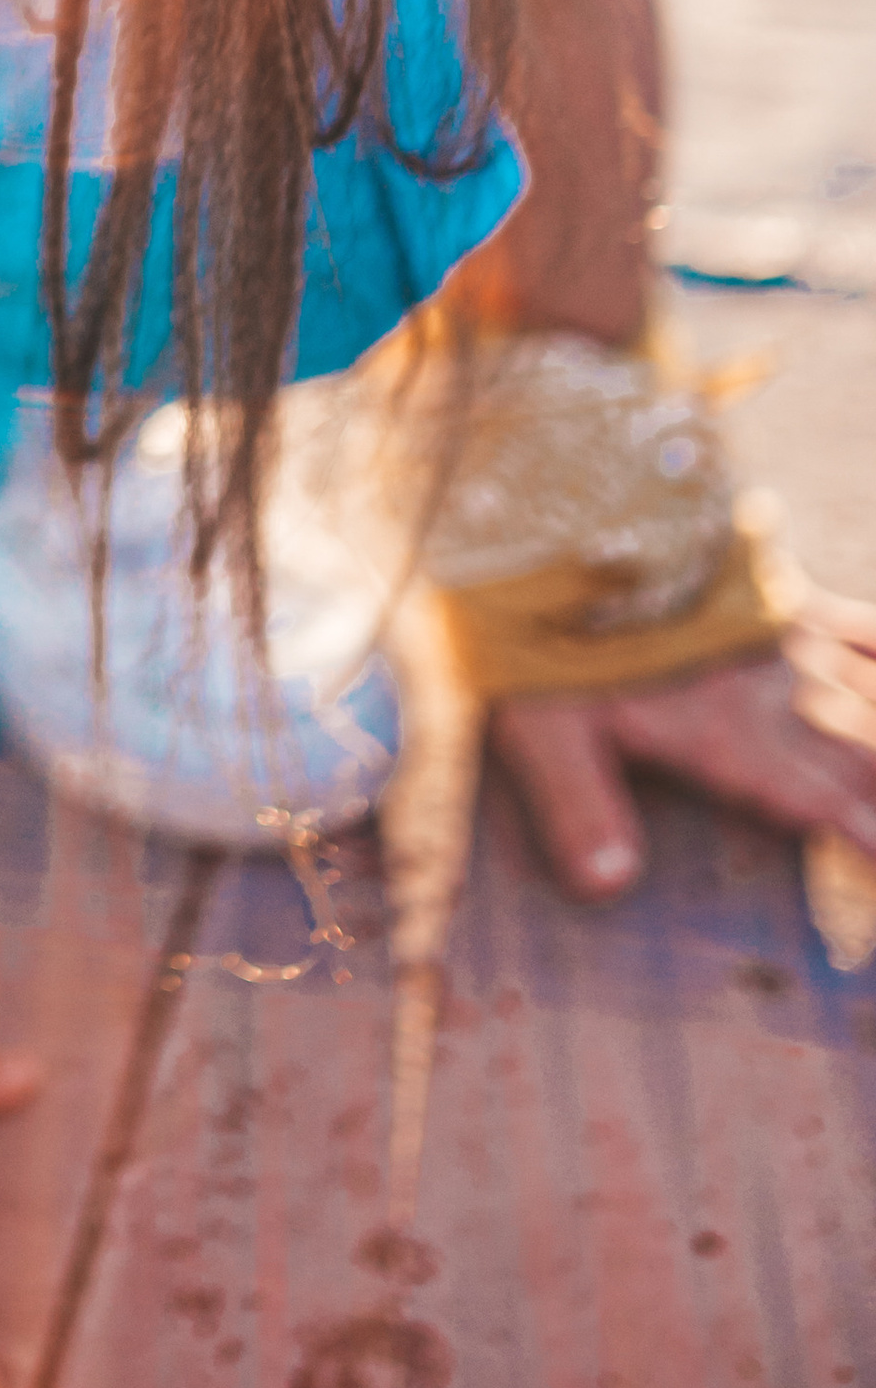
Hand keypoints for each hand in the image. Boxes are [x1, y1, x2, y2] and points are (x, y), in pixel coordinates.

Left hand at [492, 587, 875, 901]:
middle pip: (853, 757)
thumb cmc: (545, 620)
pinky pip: (856, 628)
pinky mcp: (776, 595)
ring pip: (867, 698)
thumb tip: (608, 887)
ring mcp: (780, 640)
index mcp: (720, 732)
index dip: (857, 832)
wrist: (571, 501)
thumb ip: (578, 800)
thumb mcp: (543, 716)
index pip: (807, 797)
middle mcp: (768, 692)